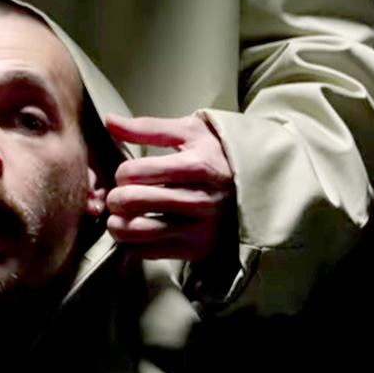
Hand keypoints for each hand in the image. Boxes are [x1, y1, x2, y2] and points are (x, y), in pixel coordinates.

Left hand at [105, 114, 235, 259]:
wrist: (264, 187)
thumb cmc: (219, 155)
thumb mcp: (191, 132)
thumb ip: (148, 127)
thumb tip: (109, 120)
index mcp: (198, 165)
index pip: (135, 172)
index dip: (120, 172)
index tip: (126, 174)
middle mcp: (200, 199)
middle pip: (133, 201)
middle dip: (114, 197)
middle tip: (117, 196)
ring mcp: (200, 228)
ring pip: (137, 230)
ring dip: (117, 224)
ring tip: (118, 215)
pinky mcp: (198, 250)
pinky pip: (149, 252)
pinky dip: (132, 244)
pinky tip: (134, 232)